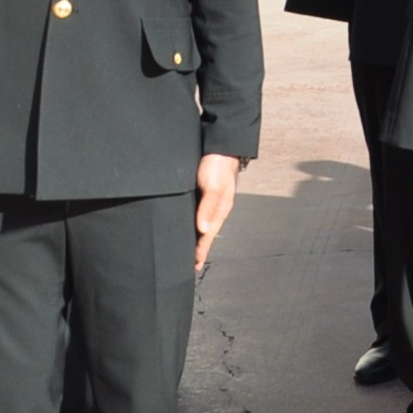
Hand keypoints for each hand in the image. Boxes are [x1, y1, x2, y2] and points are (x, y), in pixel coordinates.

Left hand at [192, 154, 240, 272]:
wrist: (220, 147)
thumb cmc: (218, 165)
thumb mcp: (213, 186)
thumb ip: (208, 207)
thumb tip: (202, 229)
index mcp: (220, 209)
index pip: (209, 236)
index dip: (201, 250)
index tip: (195, 264)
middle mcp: (216, 208)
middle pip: (207, 233)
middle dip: (200, 248)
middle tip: (193, 264)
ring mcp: (211, 202)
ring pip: (204, 225)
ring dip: (198, 238)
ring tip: (191, 250)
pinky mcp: (204, 195)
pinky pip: (200, 215)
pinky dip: (195, 225)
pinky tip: (192, 226)